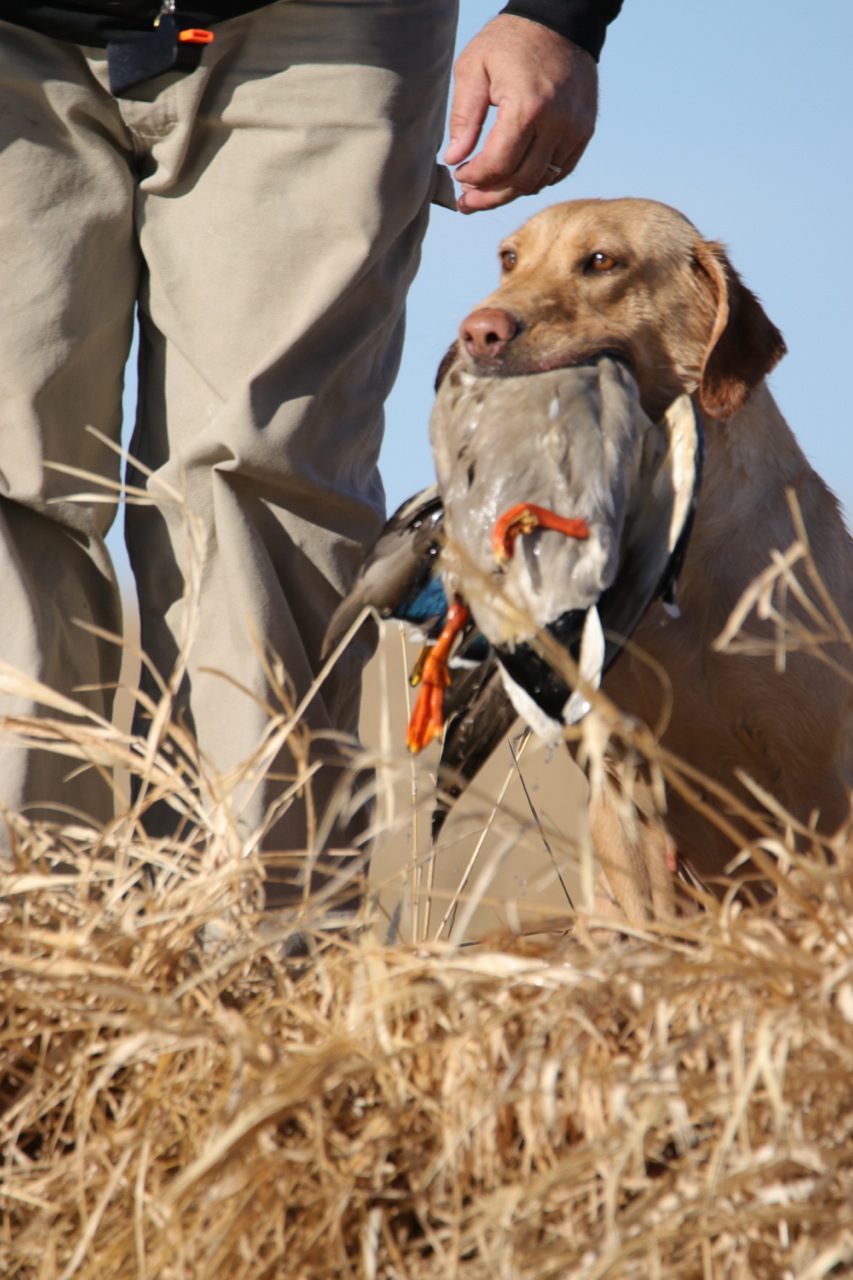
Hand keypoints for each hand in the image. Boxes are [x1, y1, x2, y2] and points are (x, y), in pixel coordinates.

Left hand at [445, 15, 598, 213]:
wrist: (561, 22)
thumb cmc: (510, 41)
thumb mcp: (474, 68)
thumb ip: (464, 117)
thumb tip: (455, 159)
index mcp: (527, 107)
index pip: (498, 165)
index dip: (474, 179)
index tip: (459, 176)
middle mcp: (556, 123)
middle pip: (520, 181)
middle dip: (489, 196)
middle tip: (468, 202)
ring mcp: (575, 130)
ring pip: (540, 181)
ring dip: (511, 192)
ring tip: (488, 192)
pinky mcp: (584, 132)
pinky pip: (559, 171)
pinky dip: (535, 180)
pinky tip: (514, 177)